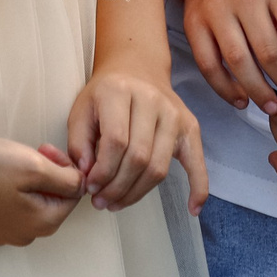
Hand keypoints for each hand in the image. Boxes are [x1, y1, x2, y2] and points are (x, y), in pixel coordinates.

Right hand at [0, 134, 84, 245]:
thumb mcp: (33, 165)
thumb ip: (65, 179)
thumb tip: (80, 185)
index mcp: (41, 223)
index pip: (72, 197)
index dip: (65, 168)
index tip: (45, 149)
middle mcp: (22, 236)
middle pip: (50, 203)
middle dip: (47, 175)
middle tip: (31, 151)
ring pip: (28, 206)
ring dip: (27, 182)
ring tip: (10, 160)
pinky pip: (5, 209)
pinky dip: (6, 191)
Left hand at [69, 66, 206, 213]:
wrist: (136, 68)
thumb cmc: (106, 94)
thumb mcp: (81, 109)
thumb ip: (78, 142)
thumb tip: (87, 174)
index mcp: (120, 91)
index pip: (115, 142)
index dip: (102, 171)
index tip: (90, 186)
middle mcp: (151, 100)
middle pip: (138, 158)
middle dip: (116, 187)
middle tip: (101, 201)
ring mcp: (174, 114)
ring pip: (159, 167)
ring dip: (137, 193)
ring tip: (117, 203)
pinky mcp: (189, 126)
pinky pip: (197, 161)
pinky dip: (199, 187)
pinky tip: (193, 208)